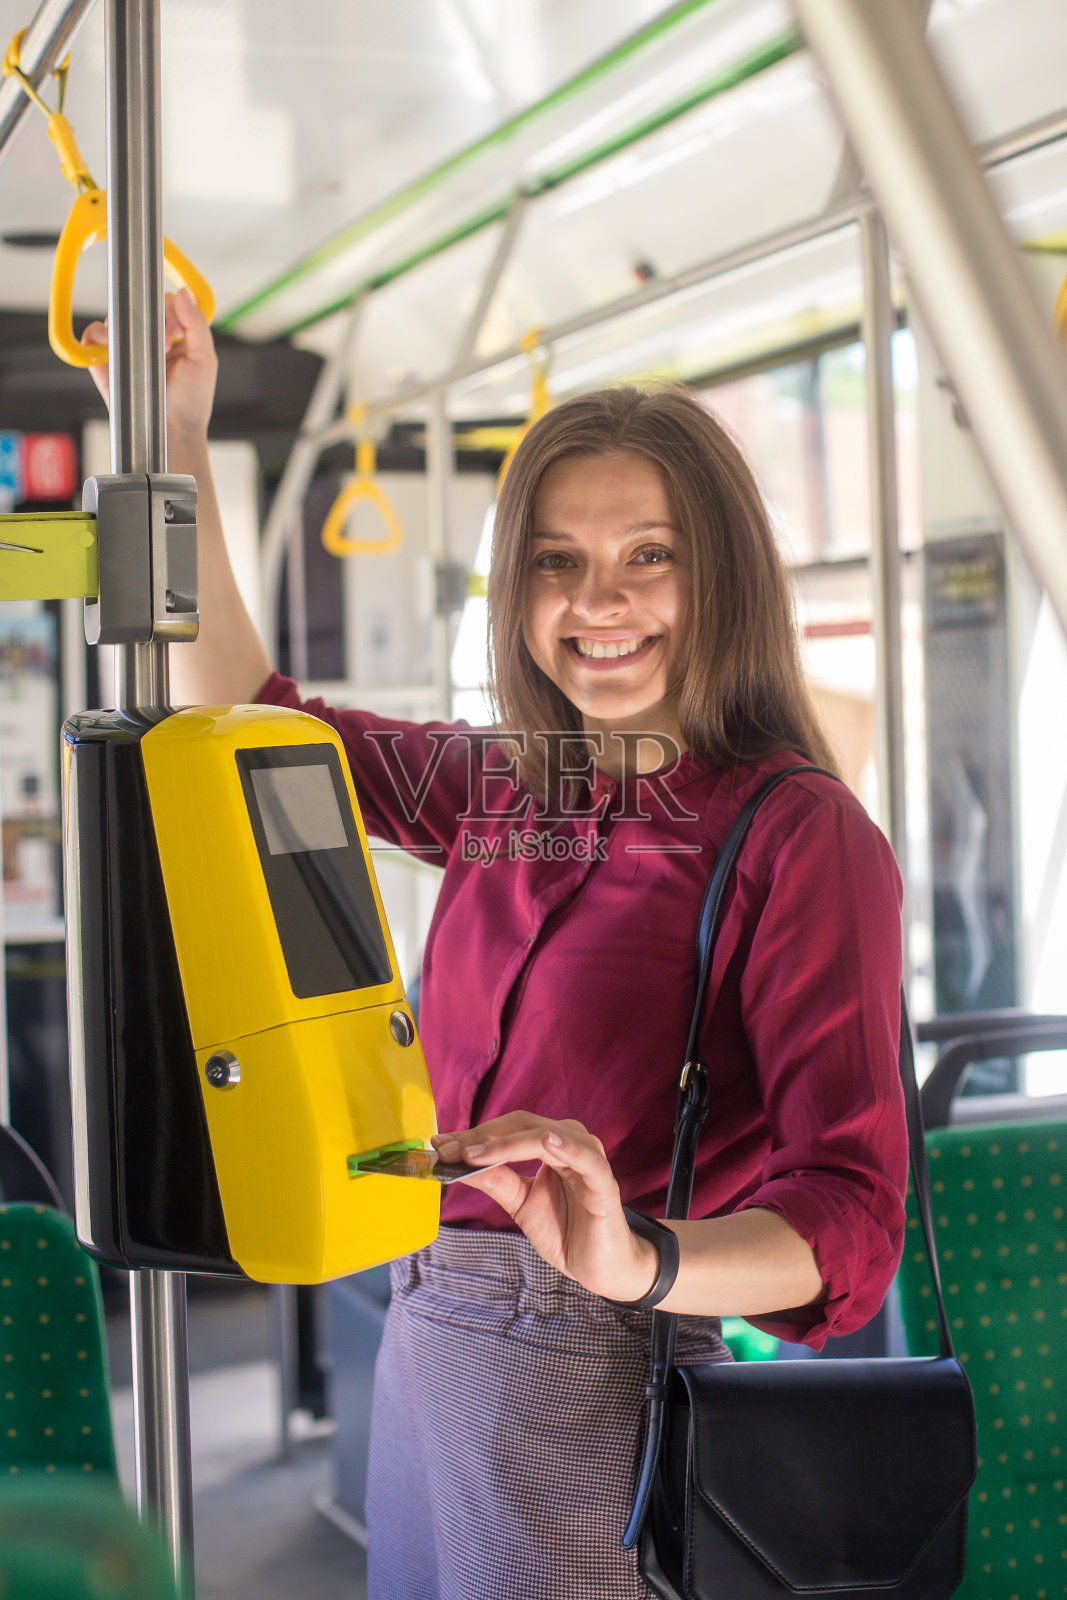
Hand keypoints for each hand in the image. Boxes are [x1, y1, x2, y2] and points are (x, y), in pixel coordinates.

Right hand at [80, 286, 216, 450]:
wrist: (171, 432)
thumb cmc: (191, 402)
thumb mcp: (204, 359)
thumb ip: (197, 323)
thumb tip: (184, 291)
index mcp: (172, 334)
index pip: (164, 303)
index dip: (169, 310)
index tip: (178, 331)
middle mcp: (146, 338)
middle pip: (137, 305)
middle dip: (149, 317)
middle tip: (165, 342)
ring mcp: (124, 348)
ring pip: (115, 317)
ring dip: (125, 325)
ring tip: (143, 350)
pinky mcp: (103, 361)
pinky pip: (92, 336)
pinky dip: (98, 336)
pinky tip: (115, 348)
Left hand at [432, 1113, 660, 1302]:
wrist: (599, 1266)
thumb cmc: (565, 1229)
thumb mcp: (521, 1204)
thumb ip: (496, 1180)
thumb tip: (458, 1163)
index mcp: (550, 1143)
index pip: (507, 1128)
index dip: (472, 1134)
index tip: (439, 1144)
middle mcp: (569, 1141)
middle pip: (520, 1125)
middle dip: (481, 1137)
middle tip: (448, 1149)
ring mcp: (587, 1158)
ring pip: (544, 1136)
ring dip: (506, 1142)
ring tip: (474, 1153)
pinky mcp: (603, 1180)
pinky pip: (584, 1157)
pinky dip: (565, 1146)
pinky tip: (546, 1142)